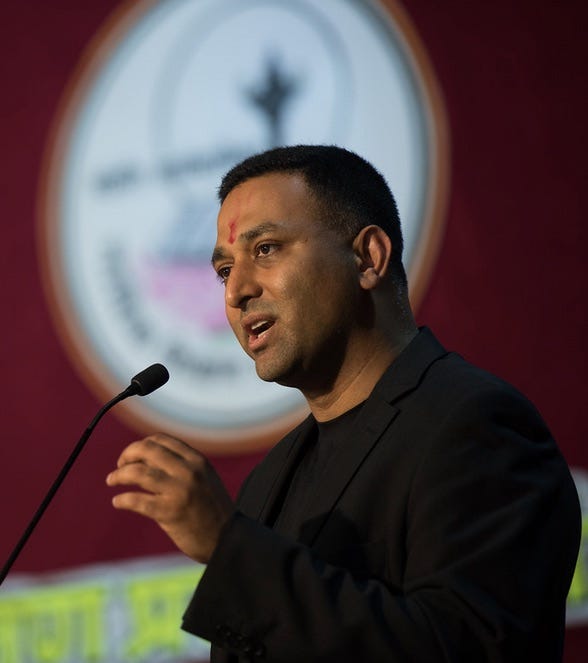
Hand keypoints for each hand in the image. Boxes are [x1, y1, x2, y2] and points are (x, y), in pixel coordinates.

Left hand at [106, 433, 233, 562]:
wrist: (228, 539)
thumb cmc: (212, 510)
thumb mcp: (204, 478)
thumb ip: (183, 466)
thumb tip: (148, 458)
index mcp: (197, 460)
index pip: (161, 440)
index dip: (141, 445)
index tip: (133, 456)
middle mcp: (189, 470)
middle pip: (147, 450)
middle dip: (127, 455)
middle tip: (120, 466)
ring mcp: (179, 490)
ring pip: (138, 473)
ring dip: (119, 475)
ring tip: (111, 481)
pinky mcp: (170, 512)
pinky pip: (137, 500)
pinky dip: (122, 499)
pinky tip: (118, 501)